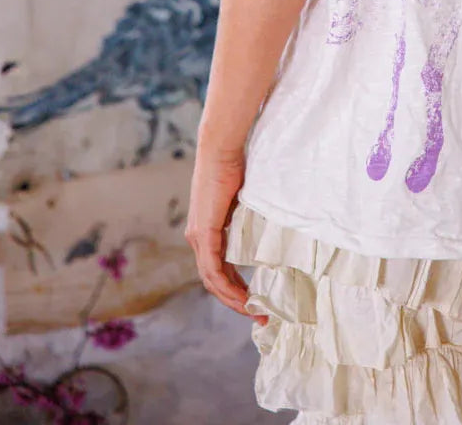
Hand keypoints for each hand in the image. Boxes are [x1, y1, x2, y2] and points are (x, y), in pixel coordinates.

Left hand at [184, 148, 265, 324]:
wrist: (221, 149)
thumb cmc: (235, 166)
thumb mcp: (241, 201)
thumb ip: (245, 220)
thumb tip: (264, 232)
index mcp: (205, 231)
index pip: (217, 270)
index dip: (234, 289)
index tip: (255, 301)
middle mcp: (197, 238)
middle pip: (214, 281)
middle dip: (236, 300)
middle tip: (259, 313)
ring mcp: (198, 236)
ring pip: (212, 280)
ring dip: (233, 298)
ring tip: (254, 310)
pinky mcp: (203, 232)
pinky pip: (213, 269)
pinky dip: (226, 286)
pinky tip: (242, 297)